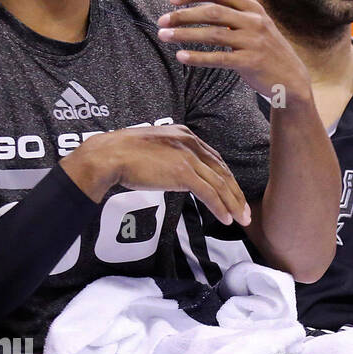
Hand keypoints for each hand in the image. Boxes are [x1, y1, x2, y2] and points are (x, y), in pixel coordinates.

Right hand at [62, 123, 250, 225]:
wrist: (108, 156)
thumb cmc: (122, 154)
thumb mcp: (153, 147)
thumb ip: (170, 156)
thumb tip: (177, 173)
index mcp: (184, 135)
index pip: (213, 159)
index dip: (226, 178)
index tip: (232, 192)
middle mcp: (190, 143)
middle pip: (221, 171)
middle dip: (235, 193)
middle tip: (244, 210)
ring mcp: (188, 158)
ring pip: (219, 184)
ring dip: (232, 204)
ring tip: (241, 219)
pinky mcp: (183, 173)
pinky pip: (209, 193)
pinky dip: (219, 207)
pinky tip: (226, 218)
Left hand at [157, 0, 311, 102]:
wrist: (291, 77)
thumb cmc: (268, 45)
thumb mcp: (257, 15)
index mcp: (254, 9)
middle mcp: (255, 22)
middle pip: (213, 12)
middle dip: (184, 15)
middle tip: (162, 21)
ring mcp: (254, 42)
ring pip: (213, 35)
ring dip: (184, 35)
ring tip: (164, 36)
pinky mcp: (251, 62)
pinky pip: (219, 58)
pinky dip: (198, 57)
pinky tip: (181, 56)